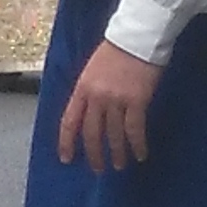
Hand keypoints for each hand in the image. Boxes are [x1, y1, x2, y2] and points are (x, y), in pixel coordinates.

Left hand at [55, 41, 160, 172]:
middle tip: (98, 169)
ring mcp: (116, 100)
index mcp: (82, 88)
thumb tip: (89, 112)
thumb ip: (89, 91)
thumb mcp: (92, 70)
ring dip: (117, 153)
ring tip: (119, 165)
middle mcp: (96, 97)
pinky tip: (140, 154)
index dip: (67, 142)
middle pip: (91, 133)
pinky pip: (134, 129)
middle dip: (94, 154)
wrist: (137, 37)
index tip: (66, 158)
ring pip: (113, 134)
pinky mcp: (137, 101)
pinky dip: (137, 144)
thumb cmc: (116, 50)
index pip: (69, 121)